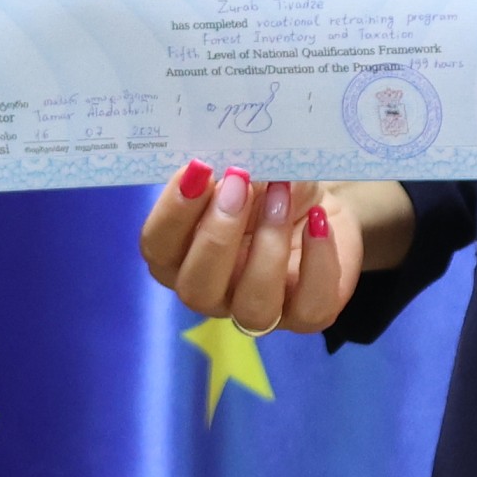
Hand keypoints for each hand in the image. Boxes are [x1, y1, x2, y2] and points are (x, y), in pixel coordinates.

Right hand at [139, 166, 381, 335]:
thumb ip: (230, 172)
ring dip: (267, 248)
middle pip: (196, 288)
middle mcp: (211, 291)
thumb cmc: (265, 187)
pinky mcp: (305, 315)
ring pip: (252, 307)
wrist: (318, 203)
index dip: (173, 211)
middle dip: (217, 234)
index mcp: (180, 255)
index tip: (199, 167)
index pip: (158, 247)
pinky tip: (318, 222)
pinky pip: (309, 308)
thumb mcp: (247, 169)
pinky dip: (317, 261)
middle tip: (239, 182)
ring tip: (282, 196)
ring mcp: (257, 309)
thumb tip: (231, 161)